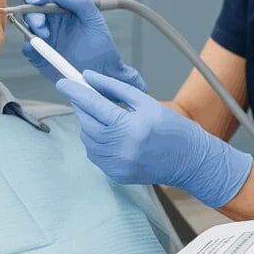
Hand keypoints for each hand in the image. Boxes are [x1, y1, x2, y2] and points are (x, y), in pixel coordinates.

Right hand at [21, 0, 145, 91]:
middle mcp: (48, 22)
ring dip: (31, 30)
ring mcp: (42, 39)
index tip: (39, 0)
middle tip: (42, 25)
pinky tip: (39, 50)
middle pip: (28, 11)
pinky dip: (29, 48)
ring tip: (46, 37)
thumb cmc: (100, 43)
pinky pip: (28, 50)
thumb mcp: (94, 18)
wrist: (102, 71)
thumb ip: (79, 1)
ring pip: (26, 29)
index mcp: (59, 9)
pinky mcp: (39, 56)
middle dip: (32, 15)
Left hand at [55, 70, 252, 208]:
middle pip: (87, 124)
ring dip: (89, 125)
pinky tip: (110, 135)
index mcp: (132, 126)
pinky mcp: (116, 175)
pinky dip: (96, 142)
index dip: (76, 92)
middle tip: (84, 97)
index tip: (63, 82)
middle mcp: (122, 148)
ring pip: (88, 141)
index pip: (95, 105)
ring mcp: (118, 165)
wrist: (189, 160)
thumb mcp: (146, 102)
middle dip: (82, 108)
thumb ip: (115, 88)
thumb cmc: (171, 128)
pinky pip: (95, 155)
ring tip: (103, 117)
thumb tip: (89, 78)